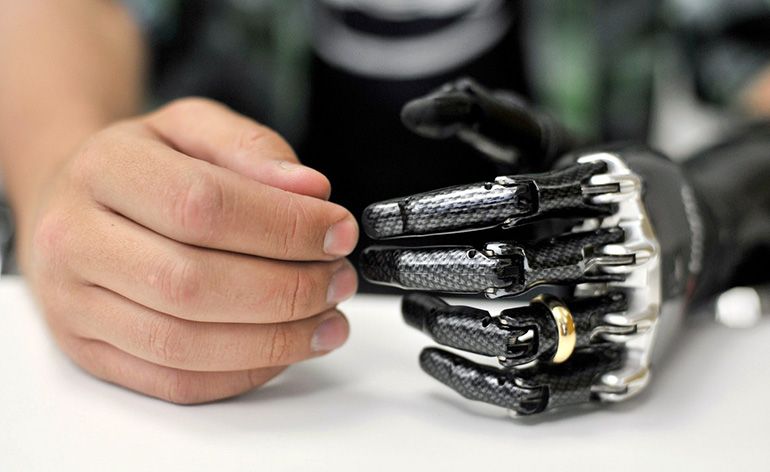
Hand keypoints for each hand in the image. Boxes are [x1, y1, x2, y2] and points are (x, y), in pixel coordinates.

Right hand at [22, 98, 358, 403]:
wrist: (72, 201)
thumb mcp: (192, 127)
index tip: (338, 232)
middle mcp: (73, 240)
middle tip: (339, 280)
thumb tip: (311, 189)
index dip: (283, 226)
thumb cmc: (144, 164)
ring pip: (183, 345)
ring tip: (327, 320)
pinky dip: (243, 373)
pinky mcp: (90, 354)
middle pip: (192, 283)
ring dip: (274, 341)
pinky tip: (285, 349)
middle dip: (286, 289)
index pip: (201, 205)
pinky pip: (174, 383)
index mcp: (103, 169)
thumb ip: (252, 147)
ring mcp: (74, 306)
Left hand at [362, 79, 702, 415]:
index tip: (379, 219)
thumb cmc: (594, 187)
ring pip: (517, 336)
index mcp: (595, 195)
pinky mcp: (613, 365)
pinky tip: (430, 355)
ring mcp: (615, 316)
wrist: (682, 235)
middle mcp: (610, 254)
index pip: (505, 200)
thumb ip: (486, 118)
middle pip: (504, 270)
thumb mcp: (553, 140)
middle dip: (423, 268)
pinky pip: (537, 390)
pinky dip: (473, 379)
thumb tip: (415, 111)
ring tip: (405, 307)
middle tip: (374, 262)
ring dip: (445, 323)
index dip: (433, 212)